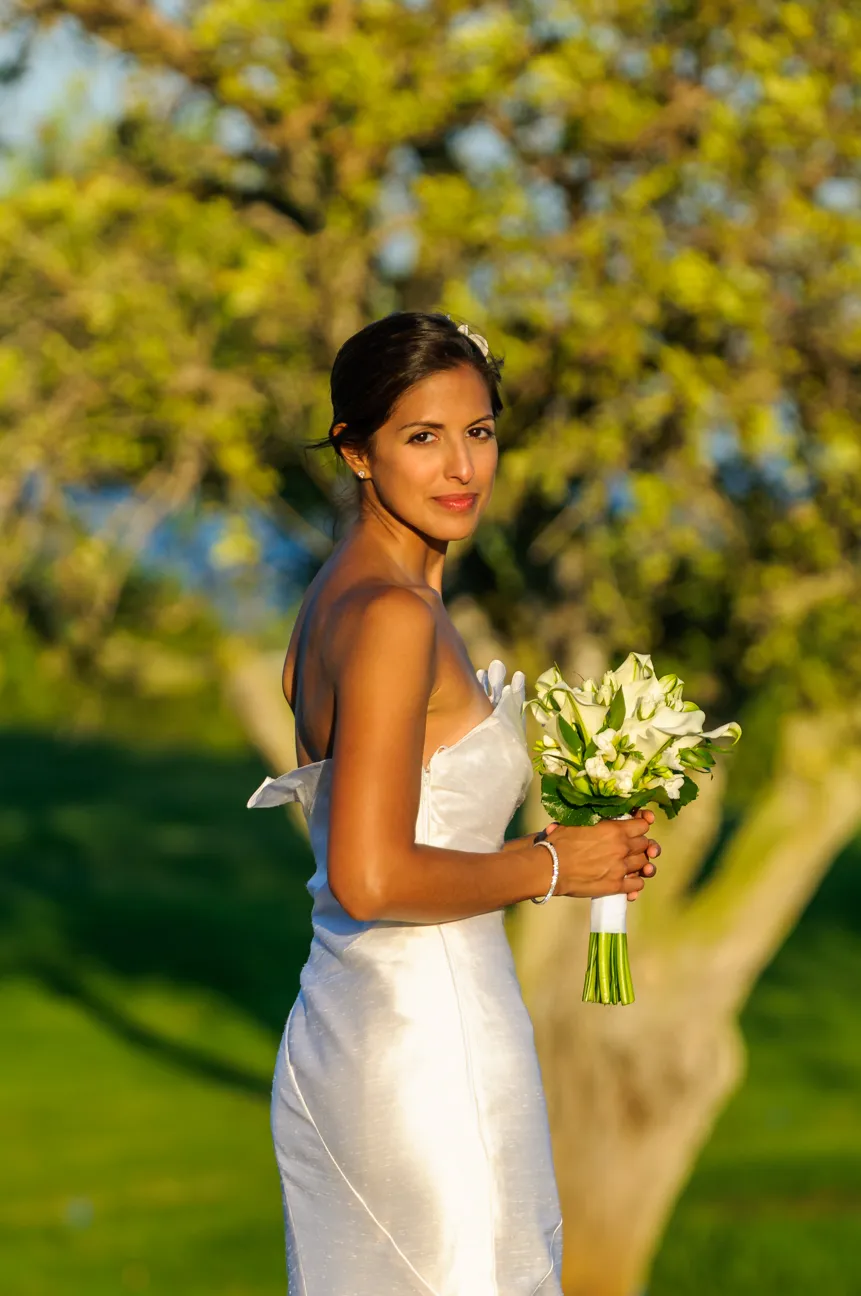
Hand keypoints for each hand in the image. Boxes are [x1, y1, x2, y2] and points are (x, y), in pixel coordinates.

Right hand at [536, 808, 660, 901]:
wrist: (550, 867)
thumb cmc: (559, 843)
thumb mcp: (577, 823)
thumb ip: (595, 822)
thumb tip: (595, 819)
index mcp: (614, 829)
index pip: (643, 825)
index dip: (641, 825)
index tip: (637, 827)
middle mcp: (622, 848)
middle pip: (645, 844)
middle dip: (640, 844)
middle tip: (630, 847)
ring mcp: (621, 868)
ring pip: (645, 864)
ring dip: (639, 863)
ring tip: (631, 864)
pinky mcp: (616, 886)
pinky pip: (638, 884)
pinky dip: (636, 882)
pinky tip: (628, 880)